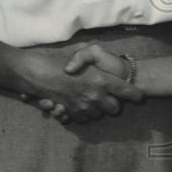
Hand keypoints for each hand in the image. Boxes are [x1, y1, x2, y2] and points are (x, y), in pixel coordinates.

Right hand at [15, 45, 141, 123]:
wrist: (32, 73)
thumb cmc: (56, 60)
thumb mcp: (81, 52)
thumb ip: (95, 58)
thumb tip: (106, 66)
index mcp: (100, 79)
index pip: (126, 91)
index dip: (135, 94)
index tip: (139, 96)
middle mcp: (95, 95)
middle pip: (114, 109)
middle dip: (113, 104)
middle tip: (108, 96)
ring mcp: (83, 107)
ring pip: (98, 115)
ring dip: (96, 109)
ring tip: (90, 99)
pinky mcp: (71, 114)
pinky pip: (83, 119)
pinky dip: (82, 114)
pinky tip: (77, 104)